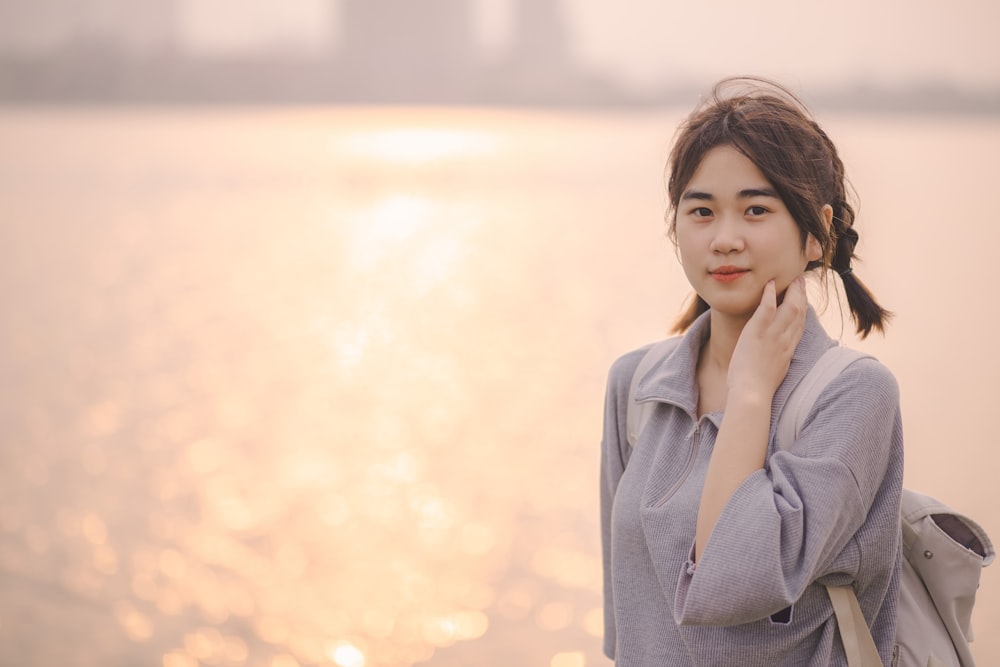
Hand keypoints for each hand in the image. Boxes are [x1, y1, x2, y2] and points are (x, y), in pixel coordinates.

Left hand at [727, 276, 807, 400]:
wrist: (752, 394)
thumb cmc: (756, 390)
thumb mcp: (773, 373)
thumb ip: (775, 362)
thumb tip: (773, 360)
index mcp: (788, 351)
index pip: (800, 326)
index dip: (804, 310)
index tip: (804, 300)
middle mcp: (785, 341)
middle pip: (799, 313)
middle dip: (802, 295)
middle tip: (802, 281)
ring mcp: (773, 335)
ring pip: (788, 307)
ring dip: (791, 290)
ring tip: (792, 277)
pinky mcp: (758, 332)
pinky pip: (767, 308)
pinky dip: (770, 294)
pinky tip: (769, 284)